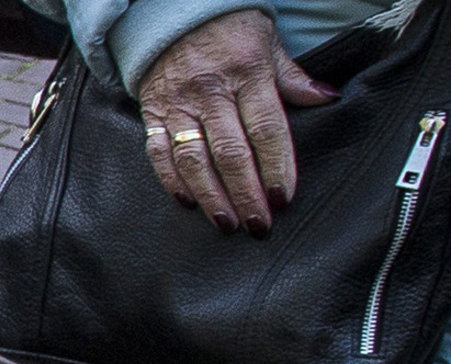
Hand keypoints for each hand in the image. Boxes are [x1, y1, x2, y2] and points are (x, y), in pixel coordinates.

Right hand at [137, 10, 334, 234]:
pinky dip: (172, 180)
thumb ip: (293, 78)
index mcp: (247, 75)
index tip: (283, 197)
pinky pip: (159, 153)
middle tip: (257, 224)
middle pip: (231, 152)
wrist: (175, 16)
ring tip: (225, 222)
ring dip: (211, 195)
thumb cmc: (230, 31)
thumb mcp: (269, 45)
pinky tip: (188, 202)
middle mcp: (211, 94)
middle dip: (246, 193)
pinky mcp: (153, 114)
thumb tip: (328, 99)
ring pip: (194, 159)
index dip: (276, 166)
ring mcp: (179, 106)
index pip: (266, 129)